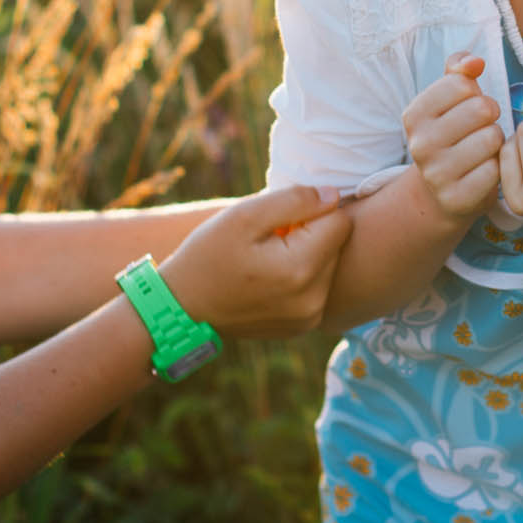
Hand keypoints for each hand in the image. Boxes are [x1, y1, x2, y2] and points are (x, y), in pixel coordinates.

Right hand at [157, 184, 350, 337]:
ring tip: (268, 257)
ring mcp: (309, 318)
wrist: (182, 308)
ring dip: (308, 254)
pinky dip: (302, 277)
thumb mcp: (244, 215)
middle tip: (271, 237)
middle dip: (312, 232)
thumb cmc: (208, 255)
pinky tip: (270, 278)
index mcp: (300, 269)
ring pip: (330, 266)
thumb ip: (295, 200)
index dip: (314, 209)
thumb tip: (333, 195)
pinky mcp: (303, 326)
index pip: (340, 221)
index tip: (282, 217)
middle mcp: (313, 300)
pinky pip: (318, 288)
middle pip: (337, 245)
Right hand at [402, 53, 503, 223]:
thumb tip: (475, 61)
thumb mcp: (450, 99)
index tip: (469, 107)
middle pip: (481, 108)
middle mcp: (419, 145)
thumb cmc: (453, 134)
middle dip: (490, 116)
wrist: (444, 191)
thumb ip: (459, 70)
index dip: (475, 92)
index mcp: (414, 115)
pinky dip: (499, 167)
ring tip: (484, 149)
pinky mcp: (458, 198)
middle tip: (482, 128)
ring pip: (492, 137)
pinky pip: (497, 169)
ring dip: (497, 141)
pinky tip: (485, 170)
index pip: (461, 83)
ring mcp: (437, 174)